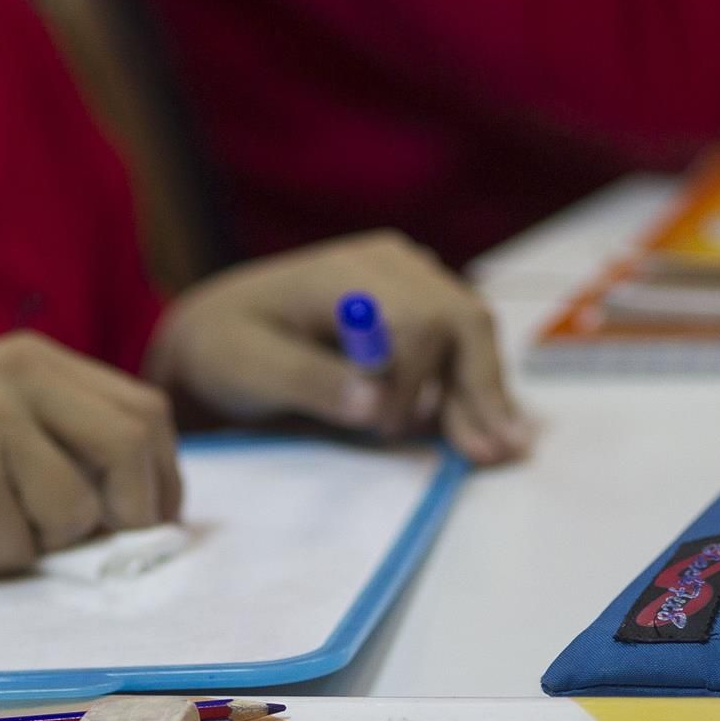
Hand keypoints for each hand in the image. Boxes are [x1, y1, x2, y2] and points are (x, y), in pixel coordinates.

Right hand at [0, 332, 180, 571]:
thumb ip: (50, 428)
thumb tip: (136, 495)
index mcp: (32, 359)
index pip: (142, 410)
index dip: (161, 473)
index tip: (150, 517)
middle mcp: (19, 378)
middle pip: (132, 447)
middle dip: (132, 510)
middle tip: (99, 543)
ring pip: (77, 507)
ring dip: (46, 543)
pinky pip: (17, 543)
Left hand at [146, 230, 529, 462]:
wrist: (219, 333)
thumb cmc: (225, 349)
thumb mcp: (247, 368)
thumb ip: (308, 381)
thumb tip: (374, 402)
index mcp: (349, 271)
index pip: (418, 319)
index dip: (415, 380)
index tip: (385, 427)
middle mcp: (392, 266)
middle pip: (462, 321)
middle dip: (479, 389)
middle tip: (491, 454)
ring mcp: (410, 283)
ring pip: (471, 336)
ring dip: (485, 394)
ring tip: (500, 452)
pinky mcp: (417, 309)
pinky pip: (461, 347)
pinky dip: (476, 389)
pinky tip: (491, 429)